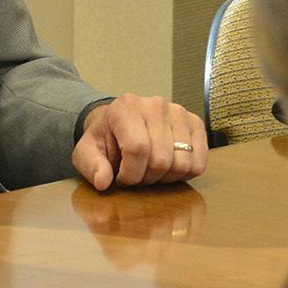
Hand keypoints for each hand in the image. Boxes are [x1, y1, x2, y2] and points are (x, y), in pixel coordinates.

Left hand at [72, 95, 208, 191]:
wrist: (122, 122)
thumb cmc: (106, 139)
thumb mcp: (87, 152)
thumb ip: (91, 166)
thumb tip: (103, 182)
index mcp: (125, 107)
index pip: (138, 149)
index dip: (131, 174)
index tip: (121, 178)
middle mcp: (155, 105)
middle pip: (161, 160)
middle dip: (147, 178)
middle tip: (137, 175)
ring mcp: (178, 112)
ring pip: (182, 163)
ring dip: (166, 177)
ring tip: (151, 170)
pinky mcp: (195, 123)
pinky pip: (200, 161)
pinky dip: (185, 173)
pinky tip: (169, 168)